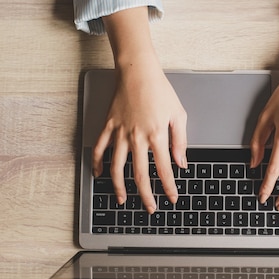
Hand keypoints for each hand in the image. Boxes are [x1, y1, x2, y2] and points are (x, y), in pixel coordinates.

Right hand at [92, 58, 187, 213]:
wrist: (138, 71)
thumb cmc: (160, 90)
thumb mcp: (179, 114)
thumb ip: (180, 141)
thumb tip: (181, 162)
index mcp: (157, 135)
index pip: (164, 169)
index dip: (168, 187)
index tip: (172, 198)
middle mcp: (137, 137)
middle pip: (140, 174)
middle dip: (145, 195)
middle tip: (149, 208)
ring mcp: (120, 132)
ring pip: (117, 167)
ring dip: (119, 186)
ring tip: (121, 199)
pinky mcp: (108, 126)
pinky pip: (99, 148)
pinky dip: (97, 163)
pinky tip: (99, 174)